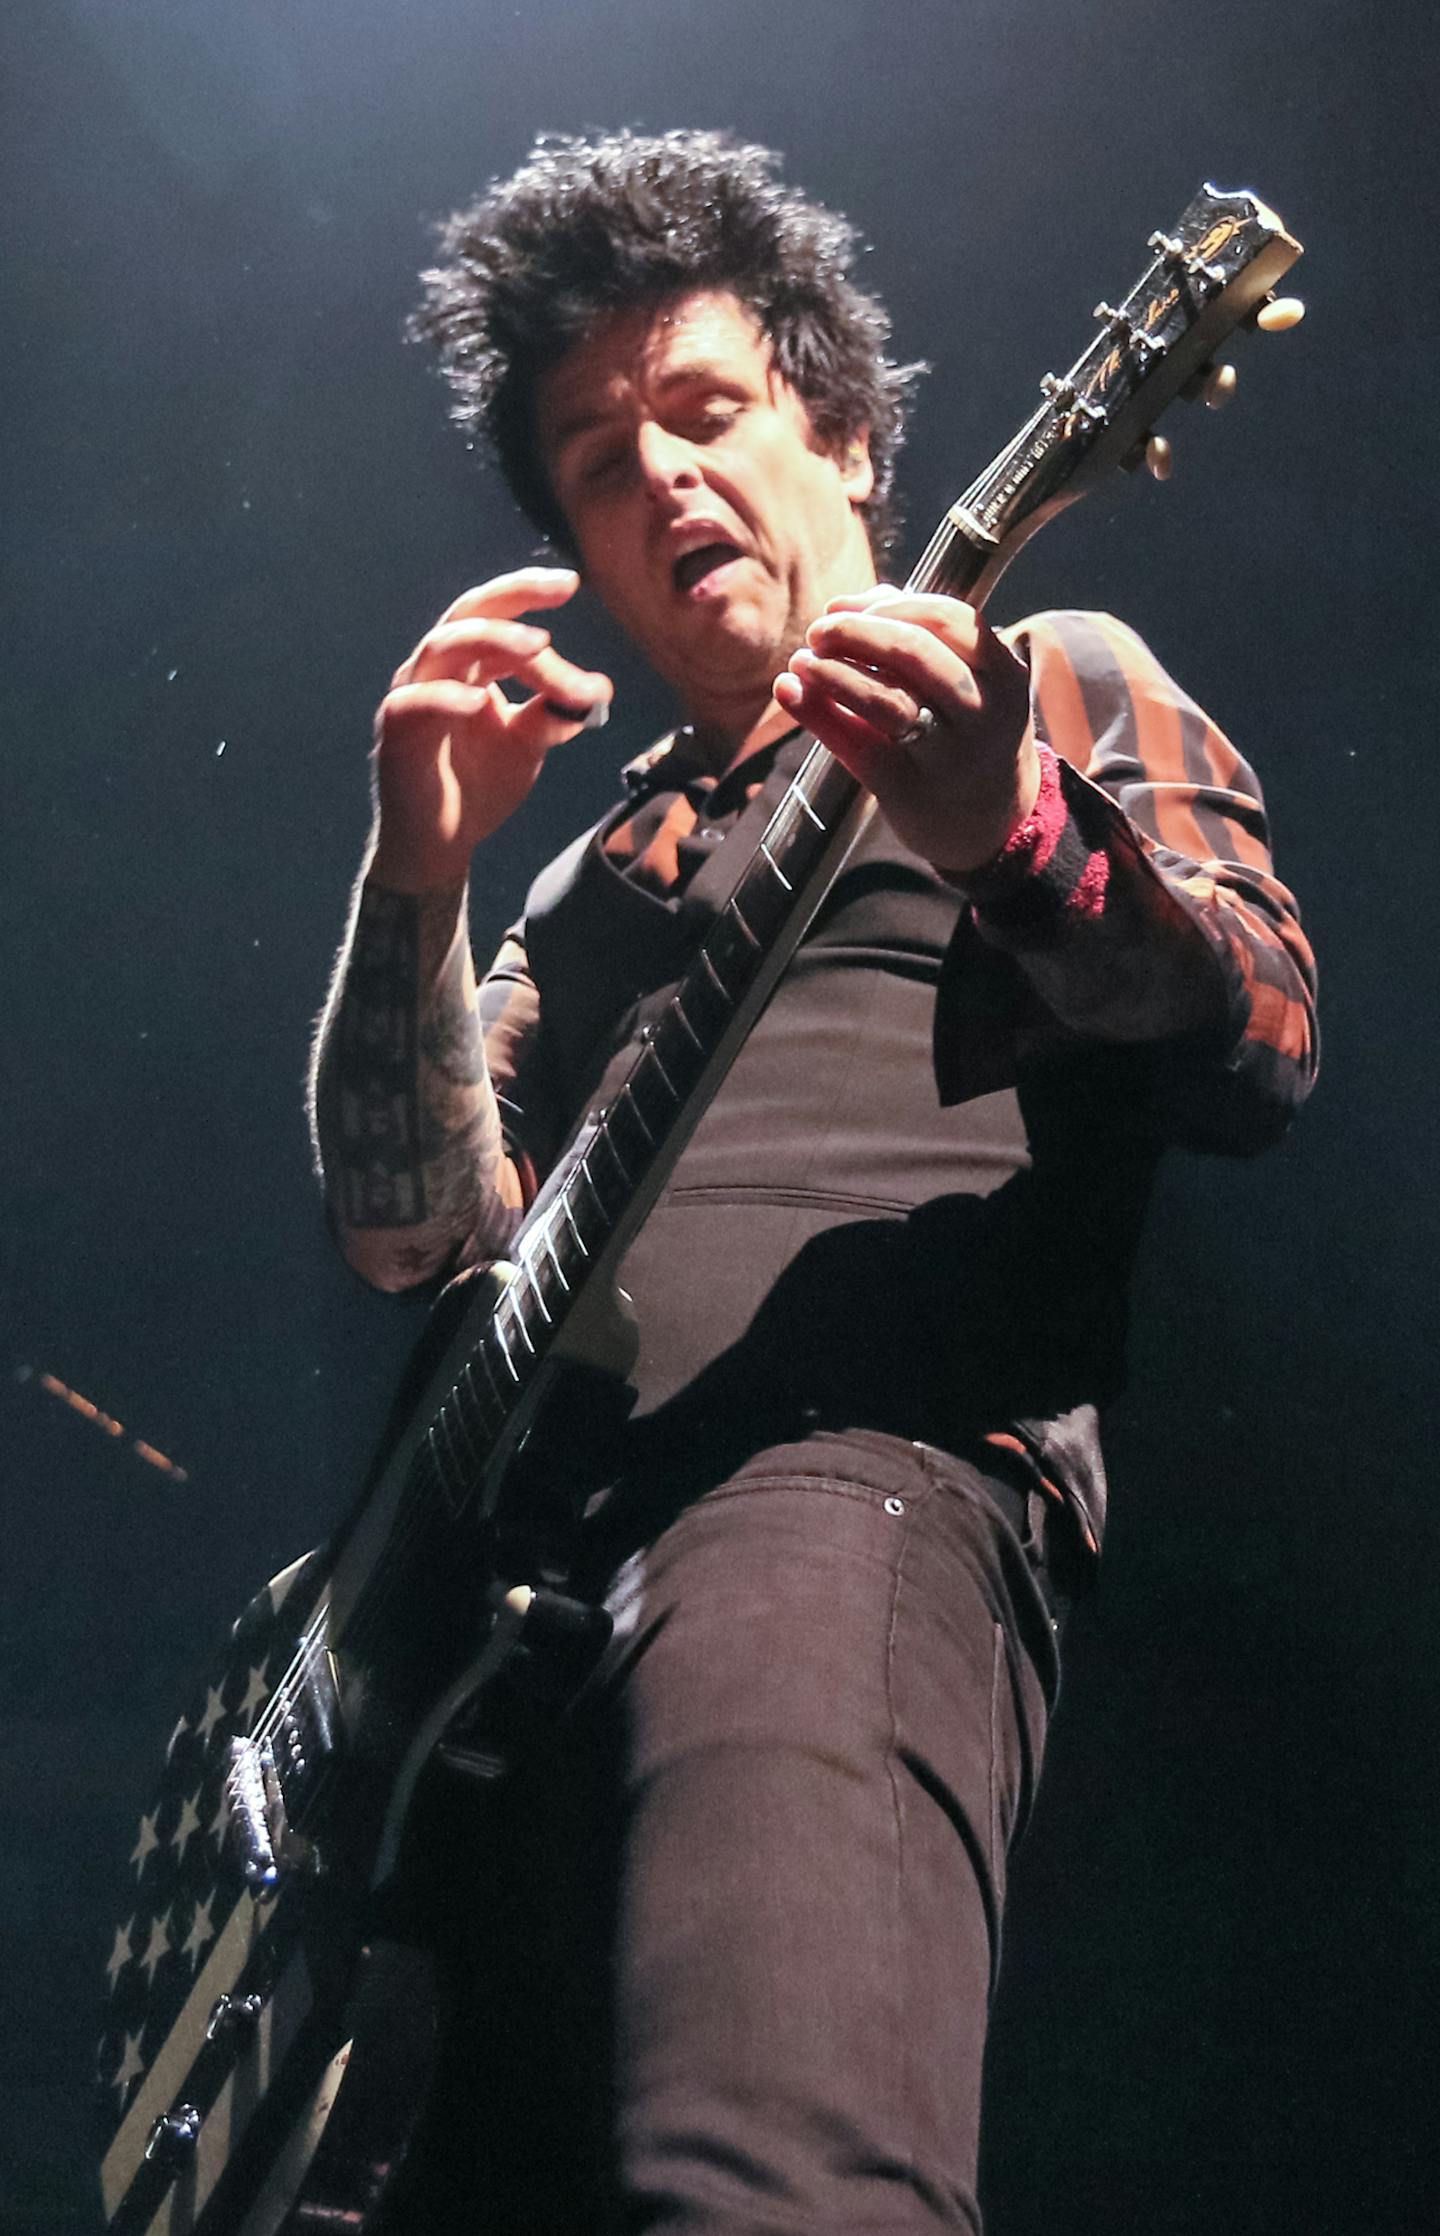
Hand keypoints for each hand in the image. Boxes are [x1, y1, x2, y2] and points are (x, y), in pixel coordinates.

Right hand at [369, 567, 612, 889]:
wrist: (441, 840)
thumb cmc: (477, 784)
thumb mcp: (527, 743)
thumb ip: (554, 713)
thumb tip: (598, 689)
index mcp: (467, 665)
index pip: (496, 614)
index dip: (529, 594)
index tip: (571, 583)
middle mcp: (435, 670)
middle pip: (467, 613)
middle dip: (513, 596)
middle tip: (560, 591)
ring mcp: (412, 697)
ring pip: (442, 647)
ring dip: (492, 641)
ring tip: (538, 647)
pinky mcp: (396, 733)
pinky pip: (414, 703)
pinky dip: (447, 698)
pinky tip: (482, 702)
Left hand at [772, 589, 1039, 873]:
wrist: (990, 825)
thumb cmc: (967, 736)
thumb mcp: (967, 686)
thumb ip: (918, 638)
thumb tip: (852, 604)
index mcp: (1003, 675)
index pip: (947, 617)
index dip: (888, 605)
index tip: (842, 607)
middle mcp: (983, 714)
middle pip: (915, 653)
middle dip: (856, 632)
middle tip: (818, 632)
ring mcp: (948, 757)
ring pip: (887, 701)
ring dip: (834, 672)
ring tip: (802, 662)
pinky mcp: (909, 792)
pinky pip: (858, 747)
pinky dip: (818, 714)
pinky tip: (789, 691)